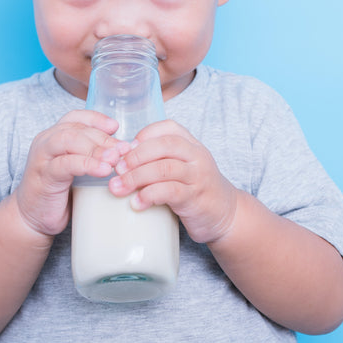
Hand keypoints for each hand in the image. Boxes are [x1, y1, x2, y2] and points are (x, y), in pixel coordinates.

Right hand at [14, 110, 123, 236]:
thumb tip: (123, 148)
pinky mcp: (43, 176)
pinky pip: (66, 164)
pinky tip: (104, 170)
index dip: (97, 119)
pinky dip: (87, 165)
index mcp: (54, 136)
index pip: (76, 117)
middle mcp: (46, 141)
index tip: (116, 127)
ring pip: (69, 140)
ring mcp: (42, 157)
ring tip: (114, 159)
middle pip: (77, 128)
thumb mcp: (78, 169)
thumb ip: (93, 155)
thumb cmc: (59, 192)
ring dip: (96, 148)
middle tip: (123, 150)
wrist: (32, 218)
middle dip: (103, 138)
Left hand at [108, 120, 236, 243]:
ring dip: (136, 177)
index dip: (144, 135)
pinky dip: (149, 195)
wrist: (225, 214)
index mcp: (192, 145)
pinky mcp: (195, 198)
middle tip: (117, 169)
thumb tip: (121, 159)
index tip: (126, 149)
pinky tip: (136, 203)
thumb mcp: (182, 167)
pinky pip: (170, 192)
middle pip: (164, 145)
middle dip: (136, 156)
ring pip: (164, 168)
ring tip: (119, 187)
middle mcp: (197, 156)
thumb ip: (159, 160)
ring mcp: (198, 177)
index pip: (168, 128)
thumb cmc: (195, 189)